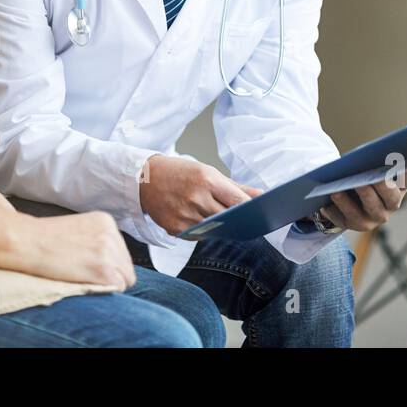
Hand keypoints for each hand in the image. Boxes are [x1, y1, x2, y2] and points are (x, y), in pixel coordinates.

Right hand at [26, 211, 135, 290]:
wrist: (27, 241)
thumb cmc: (43, 238)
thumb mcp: (77, 228)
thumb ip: (96, 239)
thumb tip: (109, 259)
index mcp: (106, 221)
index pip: (122, 251)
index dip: (110, 263)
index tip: (92, 267)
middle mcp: (112, 234)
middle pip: (127, 265)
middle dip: (112, 274)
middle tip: (88, 277)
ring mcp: (109, 251)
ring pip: (126, 278)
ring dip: (109, 284)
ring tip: (85, 280)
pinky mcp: (103, 269)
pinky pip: (118, 287)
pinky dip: (105, 291)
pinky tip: (86, 284)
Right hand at [139, 155, 260, 235]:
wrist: (145, 179)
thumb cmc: (179, 173)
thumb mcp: (208, 172)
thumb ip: (236, 187)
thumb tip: (261, 195)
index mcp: (206, 179)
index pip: (237, 200)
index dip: (251, 209)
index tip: (260, 213)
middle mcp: (196, 198)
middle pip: (228, 217)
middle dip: (239, 220)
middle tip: (248, 221)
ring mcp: (184, 215)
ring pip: (214, 228)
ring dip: (221, 226)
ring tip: (225, 221)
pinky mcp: (175, 228)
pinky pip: (198, 235)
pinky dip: (204, 230)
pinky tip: (203, 222)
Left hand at [320, 167, 406, 232]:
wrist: (348, 194)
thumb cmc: (361, 173)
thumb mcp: (368, 165)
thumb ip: (373, 160)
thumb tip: (368, 153)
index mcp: (399, 187)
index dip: (406, 171)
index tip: (400, 160)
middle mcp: (390, 205)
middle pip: (390, 198)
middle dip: (380, 187)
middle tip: (369, 178)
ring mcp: (374, 218)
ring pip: (364, 213)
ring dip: (350, 203)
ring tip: (336, 191)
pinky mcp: (355, 225)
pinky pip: (344, 220)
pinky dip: (334, 212)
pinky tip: (324, 205)